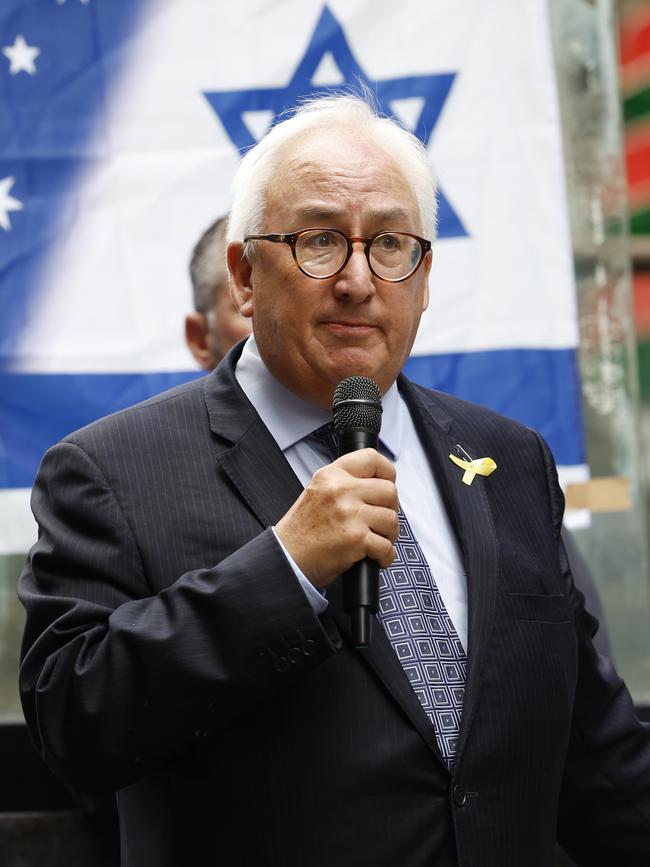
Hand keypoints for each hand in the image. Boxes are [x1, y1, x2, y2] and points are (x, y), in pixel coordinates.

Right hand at [275, 449, 398, 586]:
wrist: (286, 558)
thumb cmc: (302, 530)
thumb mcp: (318, 492)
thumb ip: (344, 484)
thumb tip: (378, 486)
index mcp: (332, 475)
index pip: (372, 459)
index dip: (387, 472)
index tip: (389, 483)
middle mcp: (341, 490)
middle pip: (389, 491)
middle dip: (391, 509)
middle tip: (382, 522)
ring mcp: (350, 514)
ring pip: (392, 519)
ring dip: (389, 534)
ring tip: (377, 541)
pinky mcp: (356, 538)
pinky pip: (387, 546)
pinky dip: (386, 556)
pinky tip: (377, 558)